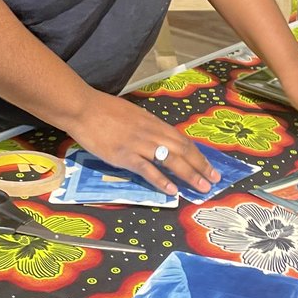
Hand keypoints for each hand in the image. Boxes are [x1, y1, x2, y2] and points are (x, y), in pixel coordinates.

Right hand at [68, 89, 220, 195]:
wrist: (83, 108)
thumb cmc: (105, 110)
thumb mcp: (134, 115)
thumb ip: (148, 128)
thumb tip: (159, 140)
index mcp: (154, 123)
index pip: (182, 140)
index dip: (198, 154)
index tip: (209, 166)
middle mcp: (152, 133)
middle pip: (182, 150)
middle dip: (201, 166)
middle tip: (214, 181)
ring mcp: (139, 144)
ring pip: (171, 160)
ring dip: (189, 175)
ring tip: (201, 187)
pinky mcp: (124, 155)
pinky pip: (147, 169)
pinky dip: (161, 180)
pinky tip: (173, 190)